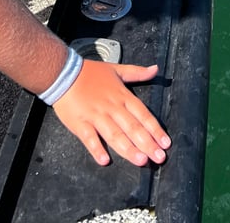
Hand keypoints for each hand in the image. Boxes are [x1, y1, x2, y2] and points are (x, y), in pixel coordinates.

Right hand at [53, 59, 170, 166]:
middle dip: (147, 143)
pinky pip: (89, 138)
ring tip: (140, 160)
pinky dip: (96, 149)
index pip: (142, 114)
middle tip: (159, 157)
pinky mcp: (80, 124)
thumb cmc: (90, 72)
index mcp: (121, 95)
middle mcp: (111, 107)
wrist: (63, 72)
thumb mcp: (116, 69)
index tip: (165, 143)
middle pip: (132, 127)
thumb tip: (156, 69)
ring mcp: (96, 116)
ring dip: (128, 148)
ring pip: (114, 135)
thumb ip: (137, 72)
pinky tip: (105, 160)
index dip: (155, 129)